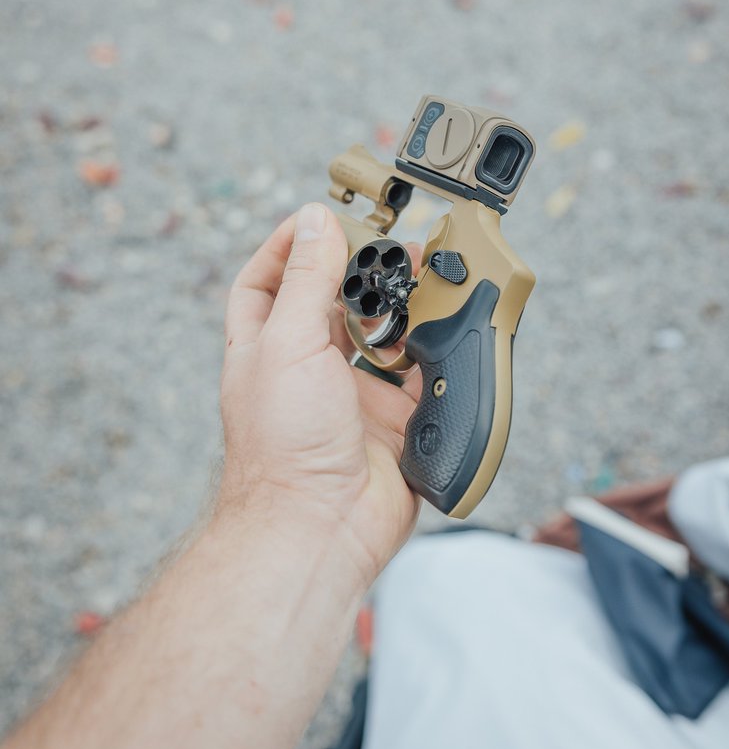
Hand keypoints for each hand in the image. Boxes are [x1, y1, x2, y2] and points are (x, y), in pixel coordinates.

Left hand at [220, 202, 421, 588]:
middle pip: (332, 306)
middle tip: (392, 250)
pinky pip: (419, 383)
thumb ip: (306, 279)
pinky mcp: (390, 427)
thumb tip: (315, 219)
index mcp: (264, 349)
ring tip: (425, 284)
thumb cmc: (282, 446)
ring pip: (380, 341)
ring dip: (402, 314)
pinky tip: (444, 338)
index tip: (319, 220)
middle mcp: (304, 372)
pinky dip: (434, 362)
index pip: (264, 283)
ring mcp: (347, 400)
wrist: (317, 529)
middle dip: (360, 276)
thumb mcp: (288, 343)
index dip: (285, 247)